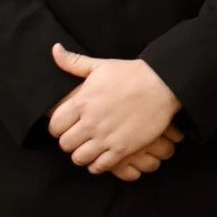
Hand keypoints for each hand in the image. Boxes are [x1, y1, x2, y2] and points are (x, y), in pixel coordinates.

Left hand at [49, 48, 180, 175]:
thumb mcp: (100, 65)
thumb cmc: (131, 74)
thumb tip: (55, 49)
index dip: (58, 128)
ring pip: (79, 158)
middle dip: (70, 142)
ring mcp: (106, 137)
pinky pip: (99, 166)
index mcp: (81, 102)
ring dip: (82, 155)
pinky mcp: (122, 149)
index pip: (54, 126)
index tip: (66, 126)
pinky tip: (102, 155)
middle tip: (79, 138)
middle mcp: (90, 122)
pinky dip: (97, 164)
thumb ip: (73, 62)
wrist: (162, 84)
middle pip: (65, 144)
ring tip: (90, 148)